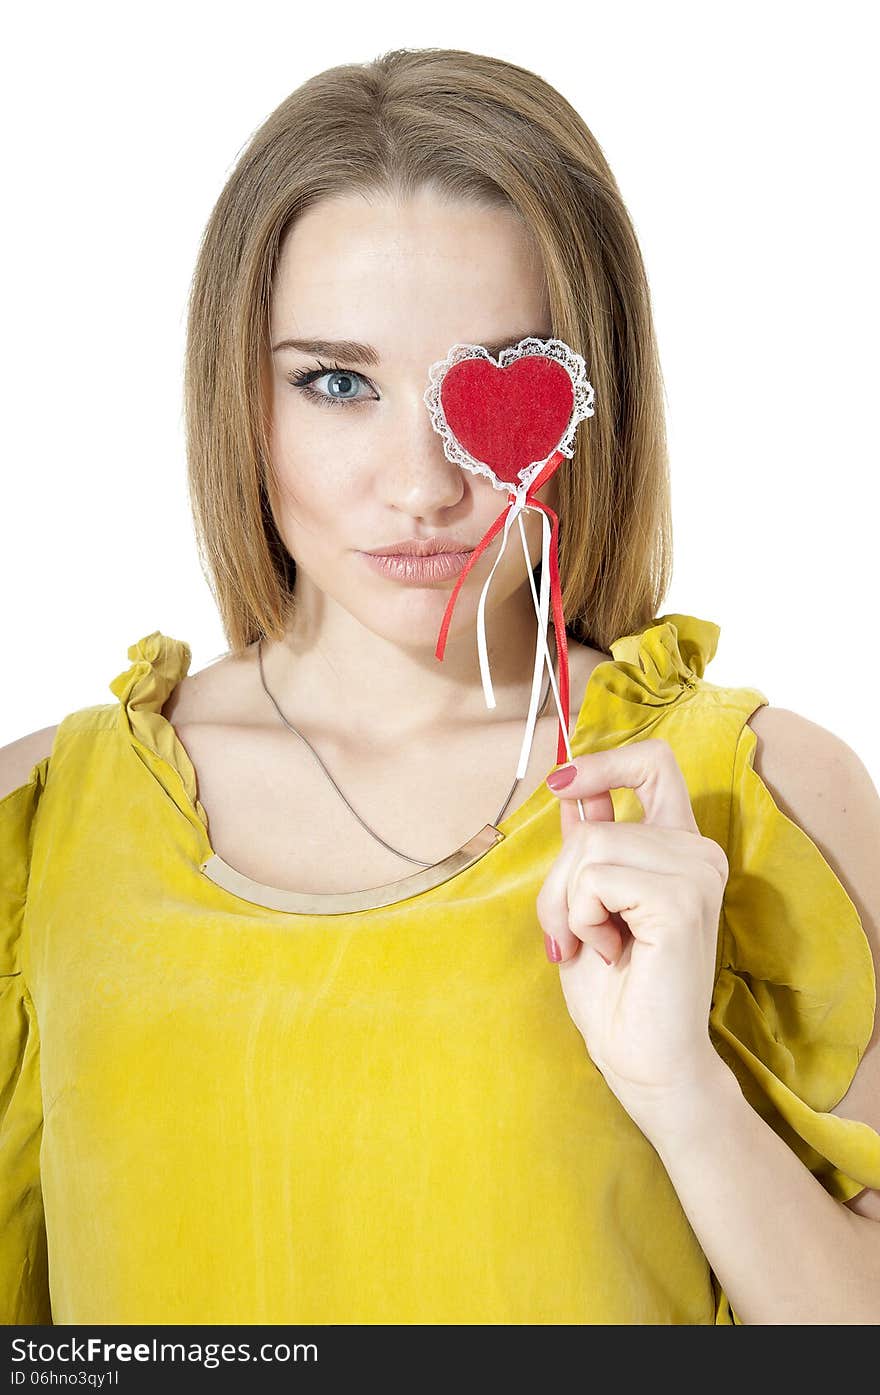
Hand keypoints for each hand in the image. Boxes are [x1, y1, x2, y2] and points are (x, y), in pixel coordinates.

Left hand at [536, 739, 728, 1119]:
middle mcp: (697, 853)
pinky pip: (596, 879)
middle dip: (559, 879)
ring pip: (590, 846)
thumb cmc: (616, 992)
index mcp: (679, 849)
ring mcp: (696, 873)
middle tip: (566, 933)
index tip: (562, 784)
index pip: (654, 764)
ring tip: (592, 945)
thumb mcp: (587, 902)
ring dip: (566, 904)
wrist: (643, 1060)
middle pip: (595, 822)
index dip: (603, 762)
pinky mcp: (681, 900)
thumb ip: (590, 844)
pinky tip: (612, 952)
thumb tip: (569, 788)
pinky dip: (581, 917)